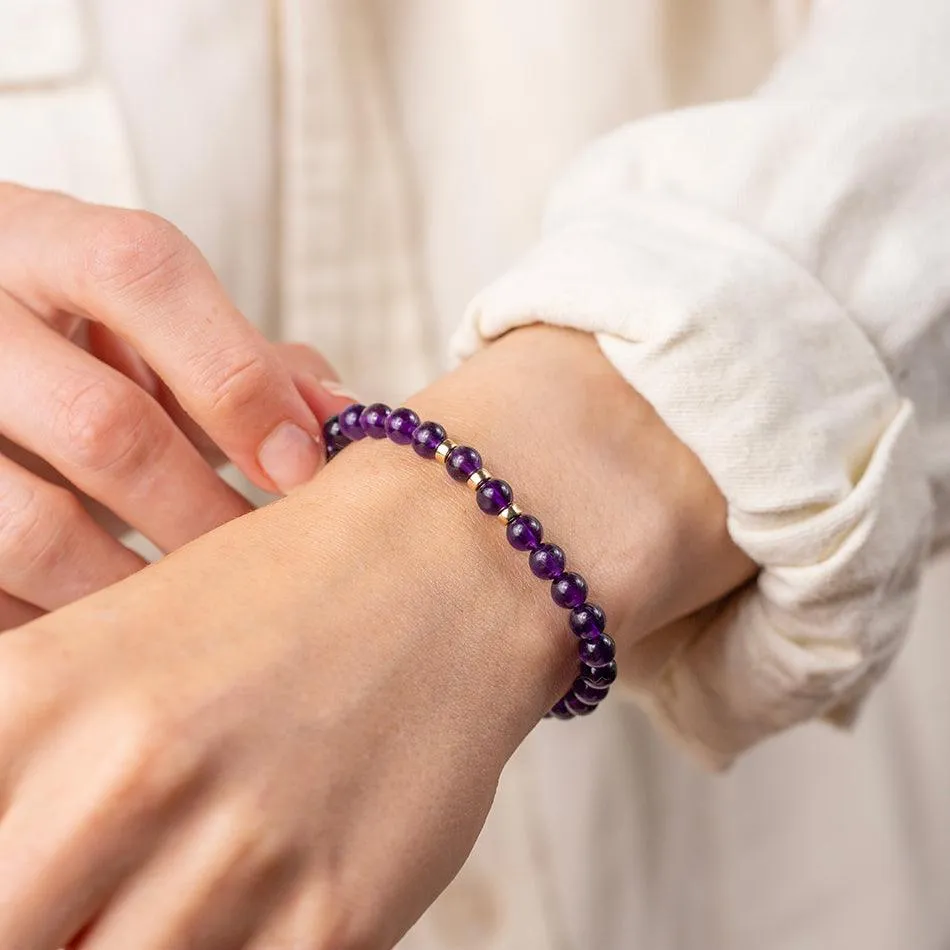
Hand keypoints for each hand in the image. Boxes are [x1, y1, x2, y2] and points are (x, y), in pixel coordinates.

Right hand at [0, 185, 346, 628]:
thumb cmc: (67, 338)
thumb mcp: (143, 325)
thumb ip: (243, 358)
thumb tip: (343, 418)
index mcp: (35, 241)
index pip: (142, 273)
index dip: (237, 376)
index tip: (300, 467)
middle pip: (103, 423)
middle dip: (204, 513)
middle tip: (260, 566)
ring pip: (34, 529)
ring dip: (136, 588)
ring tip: (191, 611)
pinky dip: (62, 620)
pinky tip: (108, 622)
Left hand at [0, 328, 753, 949]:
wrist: (443, 558)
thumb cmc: (280, 597)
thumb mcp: (110, 647)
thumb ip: (29, 776)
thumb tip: (26, 888)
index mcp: (35, 692)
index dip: (7, 885)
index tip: (48, 879)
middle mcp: (123, 771)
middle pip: (12, 940)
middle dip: (55, 925)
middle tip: (102, 892)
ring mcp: (237, 850)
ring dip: (145, 940)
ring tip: (193, 877)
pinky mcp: (336, 915)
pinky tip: (259, 891)